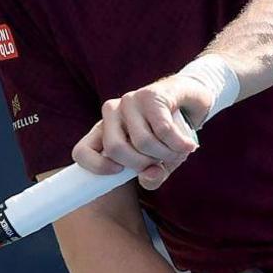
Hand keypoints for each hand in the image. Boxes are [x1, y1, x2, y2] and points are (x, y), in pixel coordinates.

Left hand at [71, 72, 211, 189]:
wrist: (190, 100)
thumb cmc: (167, 136)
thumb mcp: (158, 163)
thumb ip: (151, 177)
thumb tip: (149, 177)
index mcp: (104, 131)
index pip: (81, 152)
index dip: (96, 167)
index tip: (119, 172)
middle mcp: (111, 113)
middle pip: (115, 148)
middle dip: (142, 163)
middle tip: (158, 161)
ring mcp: (129, 101)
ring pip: (142, 141)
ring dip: (166, 154)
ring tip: (177, 151)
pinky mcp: (150, 95)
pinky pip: (163, 129)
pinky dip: (179, 144)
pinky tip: (188, 146)